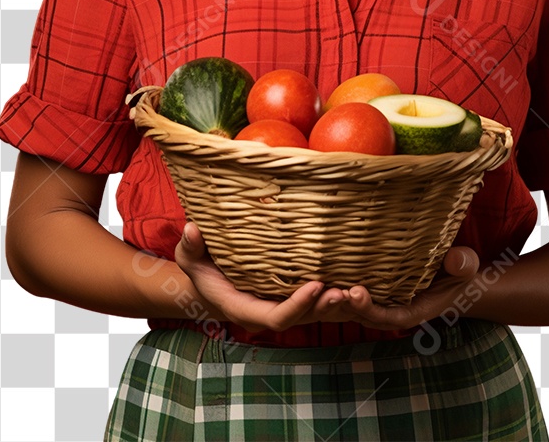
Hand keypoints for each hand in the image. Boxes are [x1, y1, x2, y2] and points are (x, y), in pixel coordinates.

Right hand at [174, 222, 354, 333]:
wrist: (211, 282)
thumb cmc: (201, 269)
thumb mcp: (189, 259)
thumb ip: (190, 247)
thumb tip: (193, 230)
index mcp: (246, 309)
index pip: (277, 317)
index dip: (298, 305)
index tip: (316, 285)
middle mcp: (269, 312)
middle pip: (304, 319)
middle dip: (326, 307)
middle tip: (347, 291)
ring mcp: (284, 306)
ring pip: (316, 313)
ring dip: (339, 304)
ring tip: (359, 289)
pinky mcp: (295, 297)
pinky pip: (319, 302)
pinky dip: (338, 296)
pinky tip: (359, 282)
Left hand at [305, 245, 482, 331]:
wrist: (457, 281)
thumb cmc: (460, 273)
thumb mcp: (465, 267)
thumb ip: (461, 265)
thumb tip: (455, 260)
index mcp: (412, 310)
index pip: (385, 315)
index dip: (368, 307)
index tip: (356, 291)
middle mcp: (393, 310)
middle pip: (362, 314)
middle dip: (344, 305)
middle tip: (328, 287)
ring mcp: (383, 302)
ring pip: (352, 307)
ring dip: (335, 298)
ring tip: (318, 281)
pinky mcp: (376, 292)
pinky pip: (353, 295)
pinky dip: (338, 289)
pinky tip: (321, 274)